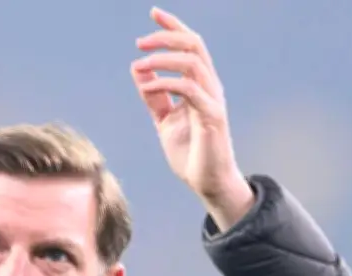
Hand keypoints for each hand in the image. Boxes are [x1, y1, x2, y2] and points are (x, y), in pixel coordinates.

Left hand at [131, 8, 252, 225]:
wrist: (207, 183)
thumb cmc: (190, 153)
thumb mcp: (165, 120)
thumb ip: (154, 96)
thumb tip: (139, 69)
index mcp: (201, 85)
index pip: (190, 45)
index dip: (173, 26)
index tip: (153, 12)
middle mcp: (210, 87)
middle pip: (194, 45)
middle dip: (167, 35)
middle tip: (140, 40)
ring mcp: (213, 100)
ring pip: (193, 62)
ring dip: (163, 58)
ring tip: (140, 63)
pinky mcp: (211, 116)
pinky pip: (189, 90)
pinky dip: (165, 84)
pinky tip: (146, 88)